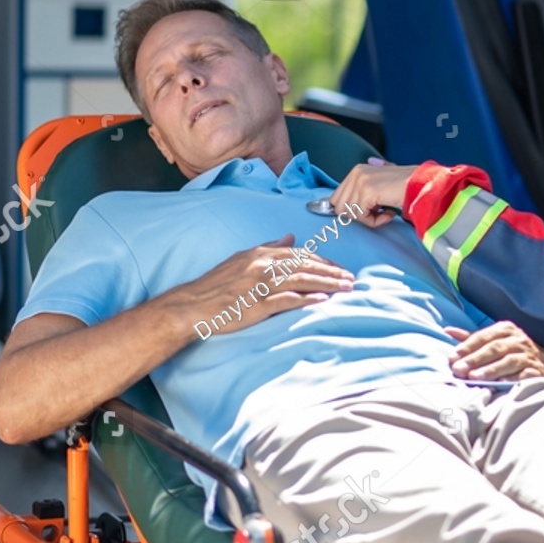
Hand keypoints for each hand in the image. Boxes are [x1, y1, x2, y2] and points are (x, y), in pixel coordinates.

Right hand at [165, 235, 354, 338]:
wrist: (192, 305)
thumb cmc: (217, 284)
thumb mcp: (242, 259)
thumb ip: (268, 248)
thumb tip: (290, 237)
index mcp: (260, 254)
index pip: (299, 255)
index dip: (322, 261)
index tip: (339, 268)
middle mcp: (262, 266)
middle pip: (305, 266)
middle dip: (331, 272)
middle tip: (351, 279)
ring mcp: (259, 286)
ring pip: (301, 281)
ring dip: (326, 284)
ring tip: (345, 288)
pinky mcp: (256, 305)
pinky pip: (286, 301)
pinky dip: (305, 299)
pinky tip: (322, 300)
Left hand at [331, 158, 418, 228]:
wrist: (423, 185)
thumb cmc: (407, 186)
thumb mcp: (382, 183)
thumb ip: (366, 186)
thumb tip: (344, 200)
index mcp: (357, 170)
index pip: (336, 198)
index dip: (350, 210)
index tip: (369, 212)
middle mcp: (356, 173)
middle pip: (339, 207)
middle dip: (358, 215)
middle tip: (378, 212)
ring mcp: (361, 182)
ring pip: (350, 214)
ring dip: (370, 219)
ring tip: (386, 212)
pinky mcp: (368, 192)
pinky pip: (362, 217)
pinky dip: (376, 221)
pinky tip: (390, 213)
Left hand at [445, 322, 543, 381]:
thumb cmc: (510, 352)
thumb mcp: (493, 341)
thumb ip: (471, 337)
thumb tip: (447, 330)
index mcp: (506, 329)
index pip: (484, 336)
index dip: (467, 346)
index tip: (453, 357)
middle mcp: (519, 340)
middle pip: (494, 348)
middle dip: (475, 359)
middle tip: (459, 370)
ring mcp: (529, 356)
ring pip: (508, 361)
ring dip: (490, 370)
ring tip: (474, 378)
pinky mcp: (536, 371)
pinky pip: (523, 375)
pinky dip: (511, 379)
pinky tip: (498, 384)